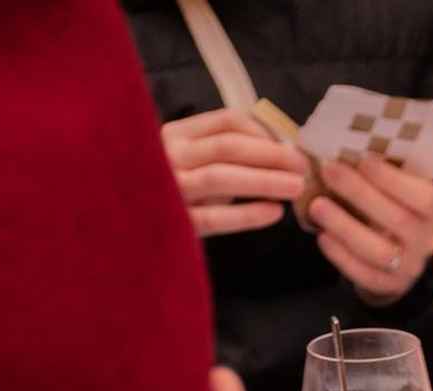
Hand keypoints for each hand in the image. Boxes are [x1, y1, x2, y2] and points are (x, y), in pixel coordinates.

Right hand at [161, 109, 308, 236]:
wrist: (128, 226)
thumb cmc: (174, 189)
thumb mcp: (194, 162)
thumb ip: (225, 154)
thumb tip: (282, 153)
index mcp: (177, 134)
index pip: (227, 121)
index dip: (264, 132)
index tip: (291, 146)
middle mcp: (169, 155)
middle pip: (228, 147)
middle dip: (272, 155)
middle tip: (304, 167)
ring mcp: (169, 187)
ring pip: (221, 177)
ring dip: (265, 180)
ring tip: (297, 188)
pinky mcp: (174, 220)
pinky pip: (213, 217)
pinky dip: (246, 214)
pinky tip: (274, 213)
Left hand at [310, 153, 432, 304]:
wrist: (412, 250)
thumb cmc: (406, 206)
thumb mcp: (414, 186)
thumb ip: (396, 172)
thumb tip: (354, 146)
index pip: (424, 197)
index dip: (393, 180)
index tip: (363, 159)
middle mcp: (431, 240)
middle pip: (396, 220)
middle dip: (359, 193)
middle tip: (329, 171)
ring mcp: (412, 266)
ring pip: (378, 250)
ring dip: (344, 226)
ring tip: (317, 206)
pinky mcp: (391, 285)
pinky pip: (365, 274)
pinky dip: (341, 256)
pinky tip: (323, 236)